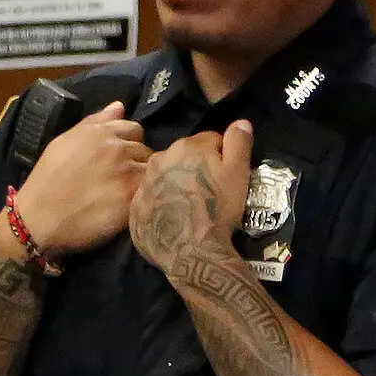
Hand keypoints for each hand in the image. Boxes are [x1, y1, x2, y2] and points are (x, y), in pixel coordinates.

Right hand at [13, 103, 149, 256]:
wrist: (39, 219)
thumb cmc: (47, 181)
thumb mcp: (65, 142)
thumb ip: (94, 123)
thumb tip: (119, 107)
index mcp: (102, 133)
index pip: (135, 130)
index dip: (130, 144)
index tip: (122, 160)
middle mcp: (118, 148)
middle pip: (146, 151)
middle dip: (138, 163)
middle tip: (125, 181)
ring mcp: (126, 174)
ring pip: (151, 172)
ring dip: (145, 181)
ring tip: (130, 195)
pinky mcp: (131, 200)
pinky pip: (150, 193)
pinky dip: (146, 198)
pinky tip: (135, 206)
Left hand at [129, 122, 253, 276]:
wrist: (192, 253)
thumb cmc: (218, 210)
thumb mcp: (238, 173)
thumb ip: (239, 142)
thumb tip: (240, 122)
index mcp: (188, 146)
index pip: (208, 141)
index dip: (220, 158)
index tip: (224, 176)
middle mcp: (160, 159)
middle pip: (182, 157)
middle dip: (193, 169)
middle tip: (205, 193)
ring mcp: (144, 185)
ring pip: (163, 177)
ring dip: (174, 185)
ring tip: (187, 207)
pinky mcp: (135, 210)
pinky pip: (149, 201)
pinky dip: (158, 206)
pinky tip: (170, 220)